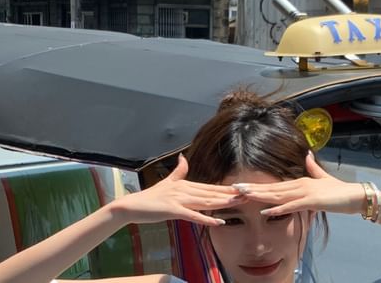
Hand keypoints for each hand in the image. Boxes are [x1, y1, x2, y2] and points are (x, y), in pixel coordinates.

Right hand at [109, 154, 241, 226]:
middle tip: (247, 195)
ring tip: (238, 203)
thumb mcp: (166, 182)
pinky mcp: (173, 210)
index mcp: (185, 185)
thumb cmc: (150, 197)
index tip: (241, 189)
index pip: (210, 187)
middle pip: (211, 193)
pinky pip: (193, 215)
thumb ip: (178, 172)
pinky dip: (206, 218)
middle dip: (230, 194)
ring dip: (222, 203)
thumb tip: (183, 157)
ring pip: (205, 201)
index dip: (226, 189)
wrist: (132, 206)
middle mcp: (185, 190)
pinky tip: (218, 222)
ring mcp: (179, 199)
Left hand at [235, 152, 367, 216]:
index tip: (242, 187)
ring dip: (259, 196)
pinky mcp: (312, 201)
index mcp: (299, 182)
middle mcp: (299, 185)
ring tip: (243, 195)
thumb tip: (307, 155)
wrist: (355, 195)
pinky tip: (265, 212)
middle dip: (252, 189)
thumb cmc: (339, 191)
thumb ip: (313, 168)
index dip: (258, 186)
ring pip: (277, 195)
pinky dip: (277, 209)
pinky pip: (291, 206)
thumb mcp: (323, 179)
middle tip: (233, 189)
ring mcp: (305, 192)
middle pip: (271, 188)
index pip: (274, 185)